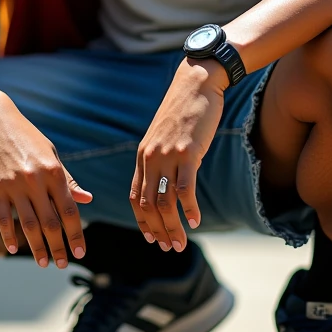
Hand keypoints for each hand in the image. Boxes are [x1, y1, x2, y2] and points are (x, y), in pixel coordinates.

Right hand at [0, 91, 92, 267]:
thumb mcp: (51, 154)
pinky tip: (14, 249)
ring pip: (29, 225)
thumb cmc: (27, 137)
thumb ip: (68, 180)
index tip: (80, 252)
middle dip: (58, 247)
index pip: (69, 210)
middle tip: (62, 264)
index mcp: (54, 171)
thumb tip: (88, 200)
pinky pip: (3, 218)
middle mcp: (36, 180)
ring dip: (37, 247)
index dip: (76, 233)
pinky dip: (9, 236)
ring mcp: (14, 185)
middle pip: (51, 222)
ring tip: (44, 263)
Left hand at [129, 58, 225, 251]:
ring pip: (164, 202)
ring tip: (180, 244)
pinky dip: (189, 209)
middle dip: (157, 231)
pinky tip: (194, 221)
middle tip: (169, 248)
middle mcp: (151, 158)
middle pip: (148, 205)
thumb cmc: (184, 110)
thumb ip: (163, 158)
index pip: (135, 197)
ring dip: (172, 227)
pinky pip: (185, 189)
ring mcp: (168, 156)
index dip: (142, 221)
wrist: (195, 84)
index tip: (152, 238)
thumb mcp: (165, 136)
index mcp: (143, 155)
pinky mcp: (187, 152)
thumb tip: (171, 182)